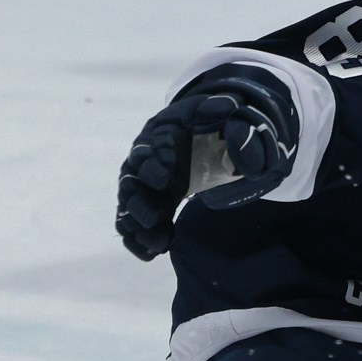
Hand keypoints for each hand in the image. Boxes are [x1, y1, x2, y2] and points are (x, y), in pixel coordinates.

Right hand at [115, 70, 297, 260]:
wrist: (197, 136)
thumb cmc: (199, 122)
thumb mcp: (209, 111)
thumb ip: (217, 110)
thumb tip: (231, 106)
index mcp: (154, 141)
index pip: (144, 153)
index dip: (150, 165)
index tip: (164, 179)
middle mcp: (141, 165)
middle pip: (130, 185)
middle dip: (138, 203)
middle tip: (152, 217)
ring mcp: (143, 187)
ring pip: (130, 209)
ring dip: (139, 227)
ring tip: (156, 245)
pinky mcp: (150, 204)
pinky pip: (135, 225)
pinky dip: (140, 240)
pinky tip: (152, 254)